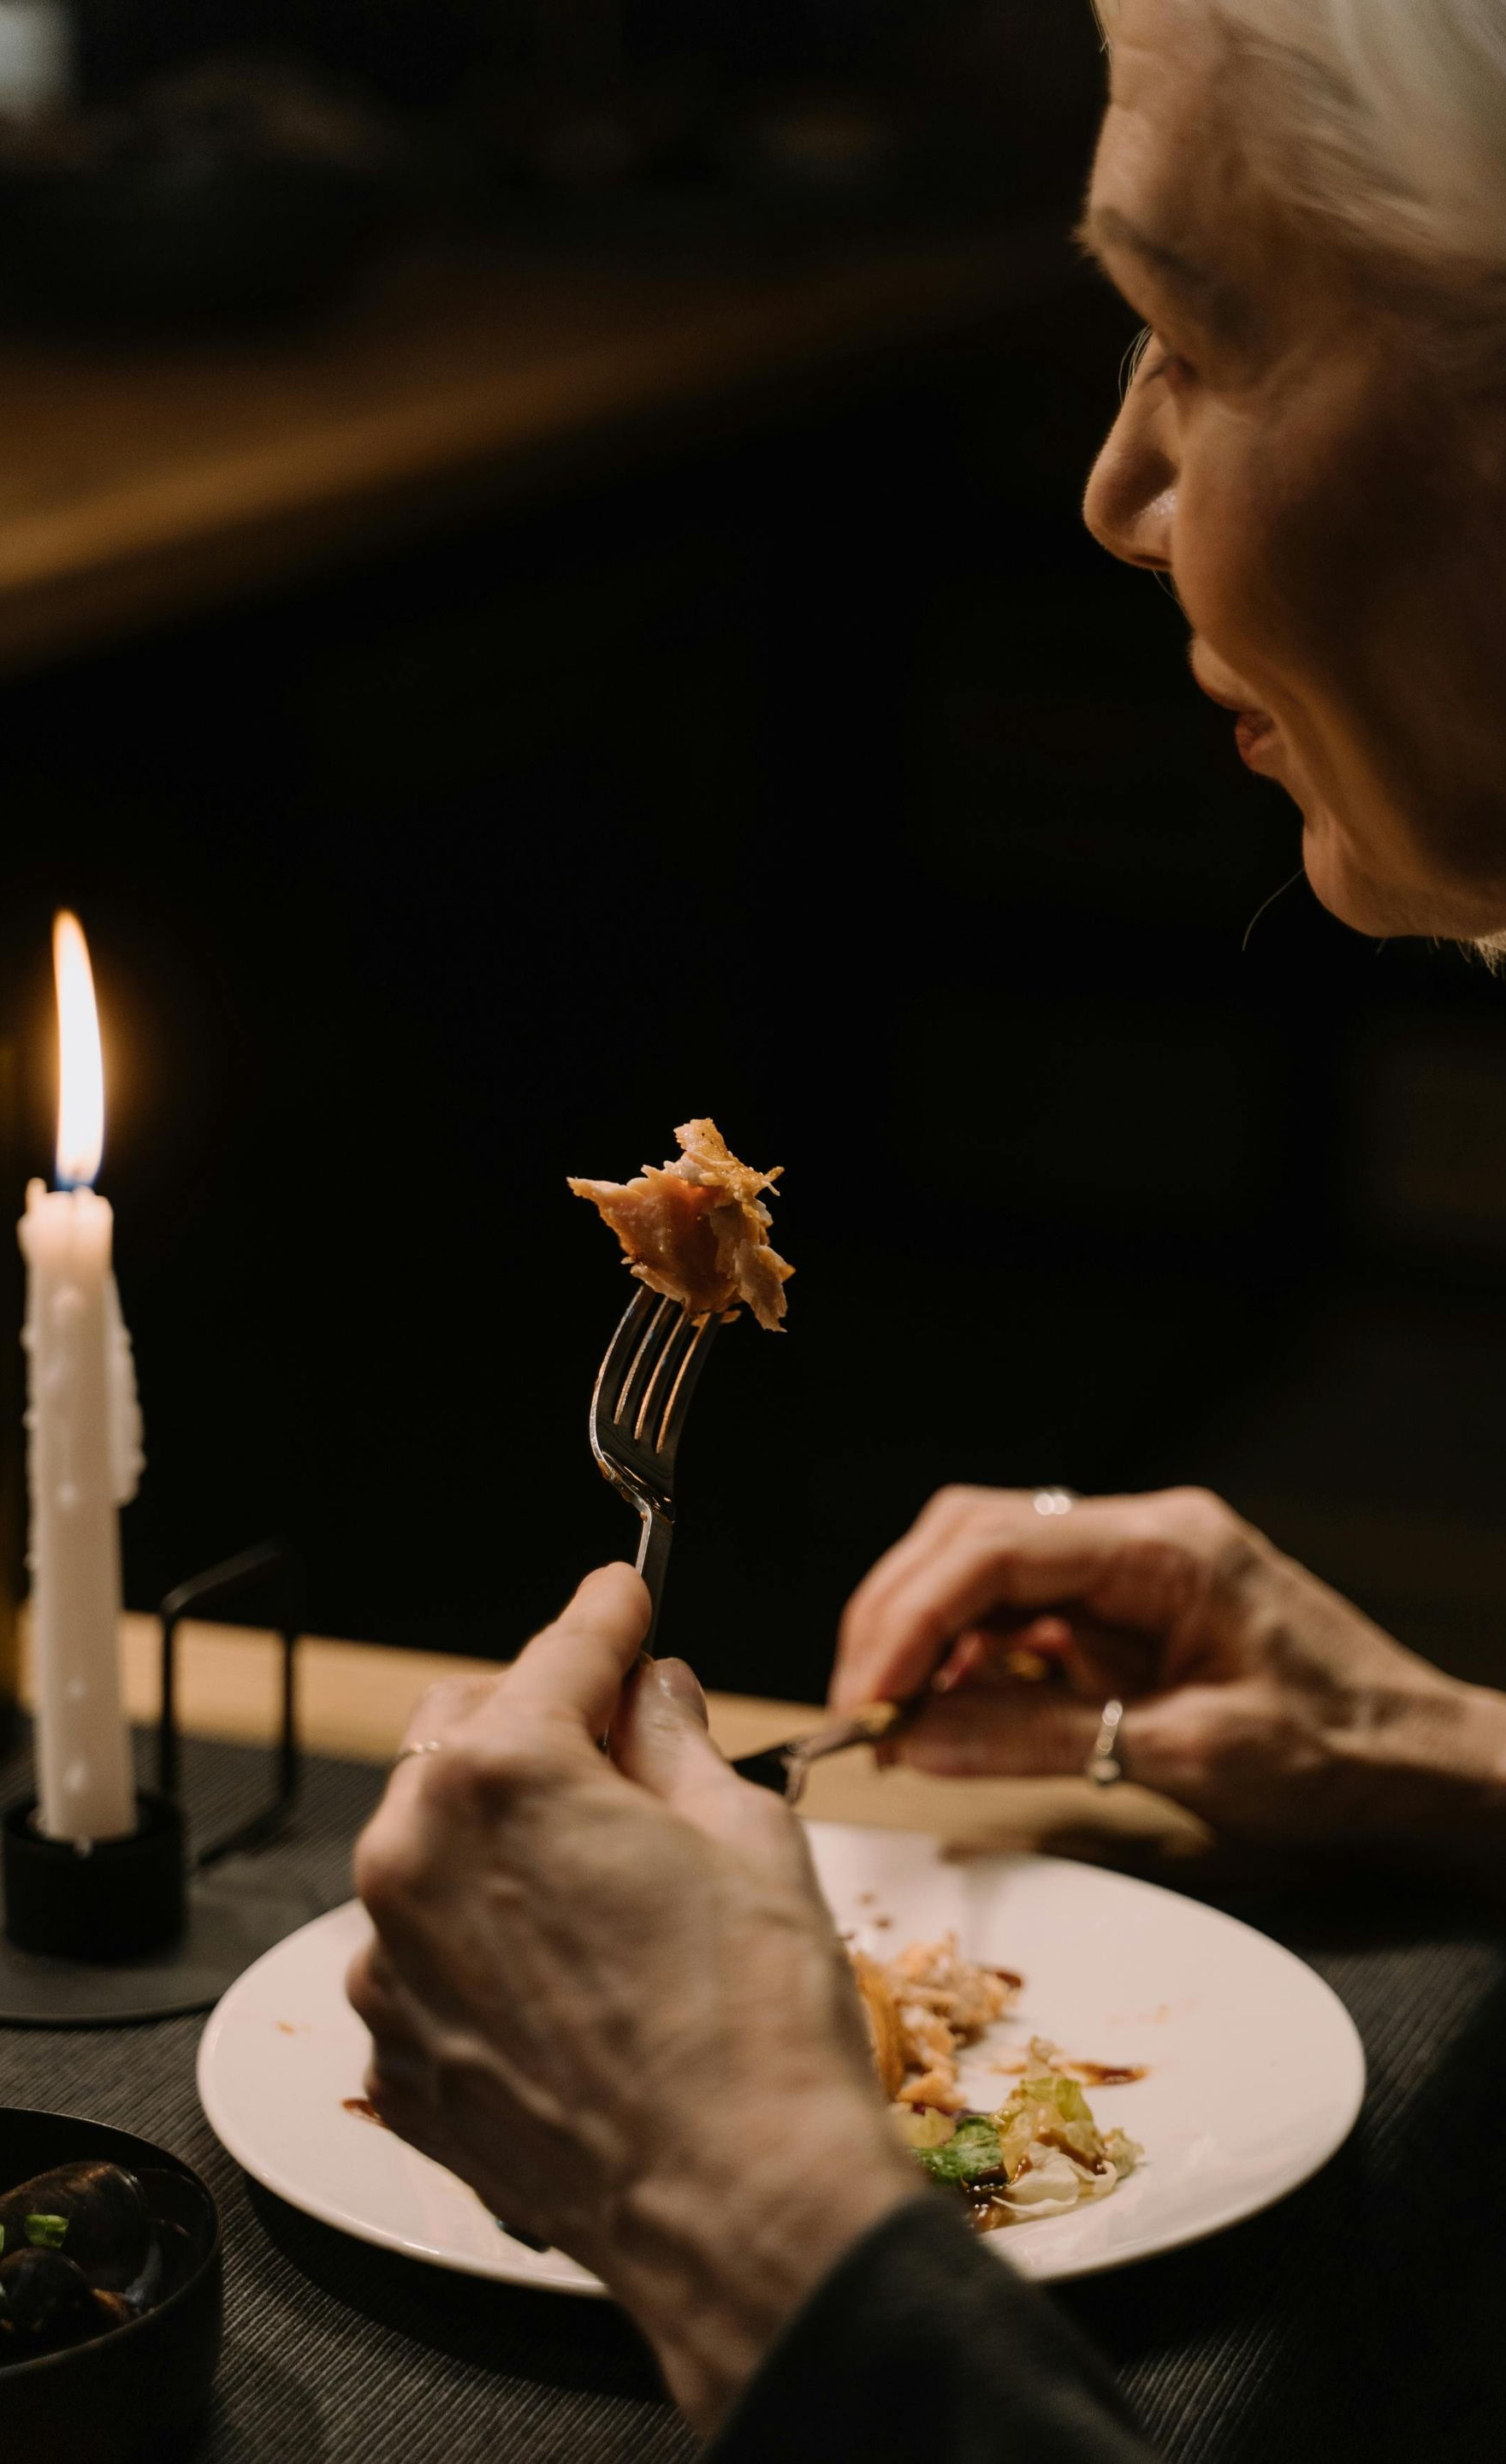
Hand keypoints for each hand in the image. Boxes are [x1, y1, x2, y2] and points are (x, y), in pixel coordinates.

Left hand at [348, 1565, 914, 2432]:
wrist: (741, 2211)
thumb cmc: (755, 2026)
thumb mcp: (746, 1832)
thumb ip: (675, 1740)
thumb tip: (654, 1695)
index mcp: (501, 1777)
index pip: (560, 1652)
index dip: (608, 1616)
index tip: (624, 1596)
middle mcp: (413, 1859)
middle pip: (465, 1733)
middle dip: (541, 1719)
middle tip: (628, 1740)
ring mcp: (390, 1966)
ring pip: (433, 1844)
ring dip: (505, 1832)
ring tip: (606, 1873)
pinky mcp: (394, 2054)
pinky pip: (424, 1951)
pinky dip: (483, 1935)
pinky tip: (570, 1967)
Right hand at [833, 1486, 1505, 1861]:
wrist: (1423, 1763)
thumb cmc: (1337, 1757)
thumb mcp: (1188, 1757)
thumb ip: (1041, 1739)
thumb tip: (915, 1737)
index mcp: (1163, 1545)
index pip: (994, 1549)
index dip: (908, 1616)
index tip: (863, 1694)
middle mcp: (1139, 1532)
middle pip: (970, 1537)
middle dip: (897, 1616)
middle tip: (857, 1710)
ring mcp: (1131, 1565)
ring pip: (983, 1566)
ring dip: (923, 1633)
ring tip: (891, 1719)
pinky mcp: (1126, 1607)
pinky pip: (1020, 1610)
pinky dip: (968, 1655)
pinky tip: (948, 1710)